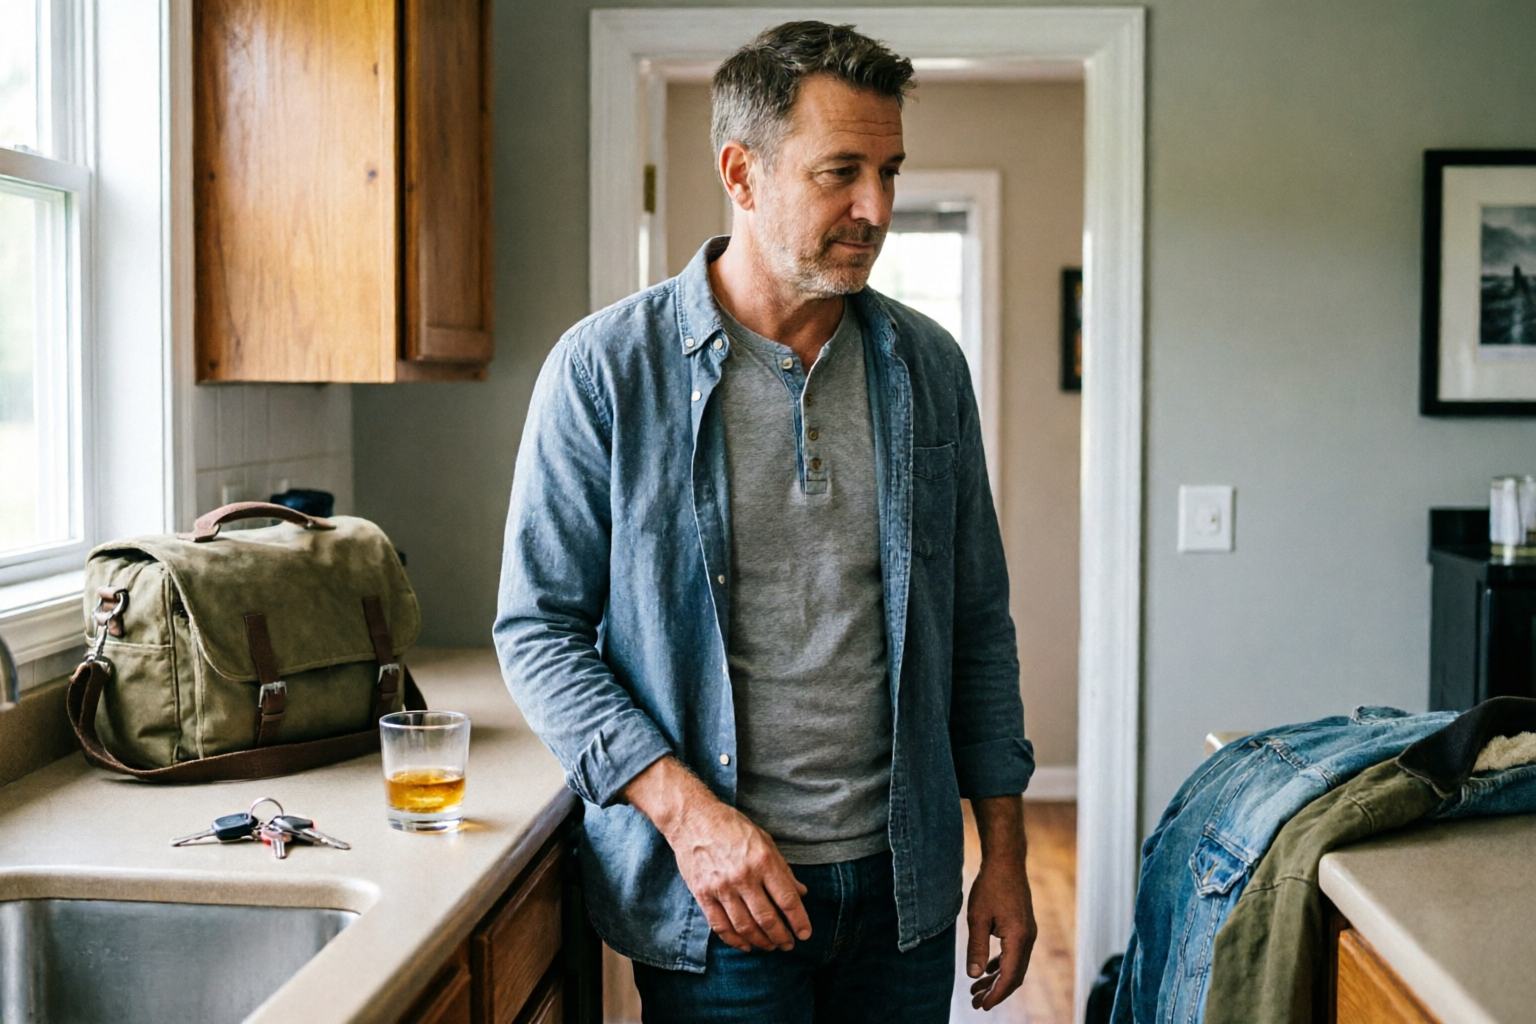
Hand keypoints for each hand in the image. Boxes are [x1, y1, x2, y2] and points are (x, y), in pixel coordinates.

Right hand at [623, 756, 811, 952]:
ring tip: (770, 946)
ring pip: (745, 927)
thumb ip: (783, 869)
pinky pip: (720, 926)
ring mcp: (721, 887)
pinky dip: (735, 940)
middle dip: (781, 937)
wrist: (692, 819)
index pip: (787, 900)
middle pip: (767, 918)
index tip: (805, 934)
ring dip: (761, 942)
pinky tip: (745, 944)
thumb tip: (801, 893)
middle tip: (788, 945)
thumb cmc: (732, 827)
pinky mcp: (703, 894)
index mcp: (763, 860)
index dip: (799, 921)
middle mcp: (743, 876)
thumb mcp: (764, 840)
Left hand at [966, 797, 1037, 1010]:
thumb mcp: (977, 918)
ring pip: (1015, 966)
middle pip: (1014, 975)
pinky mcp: (1023, 927)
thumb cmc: (990, 886)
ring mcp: (1028, 933)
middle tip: (976, 1003)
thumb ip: (977, 948)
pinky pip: (1015, 954)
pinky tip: (988, 970)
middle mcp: (1028, 939)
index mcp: (1019, 939)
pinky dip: (1002, 965)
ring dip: (997, 979)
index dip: (996, 994)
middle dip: (996, 991)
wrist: (1006, 861)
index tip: (982, 1006)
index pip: (1009, 977)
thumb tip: (974, 976)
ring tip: (977, 990)